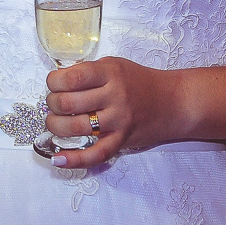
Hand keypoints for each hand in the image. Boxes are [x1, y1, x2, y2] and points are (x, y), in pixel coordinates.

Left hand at [43, 56, 184, 168]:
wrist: (173, 102)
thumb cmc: (139, 81)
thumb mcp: (113, 65)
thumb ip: (88, 71)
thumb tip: (56, 81)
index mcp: (109, 72)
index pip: (71, 77)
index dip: (53, 82)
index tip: (53, 84)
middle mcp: (114, 95)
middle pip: (68, 103)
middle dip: (51, 104)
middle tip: (54, 103)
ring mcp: (119, 120)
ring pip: (75, 127)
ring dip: (56, 126)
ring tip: (55, 122)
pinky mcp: (122, 140)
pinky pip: (96, 154)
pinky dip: (74, 159)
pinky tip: (58, 159)